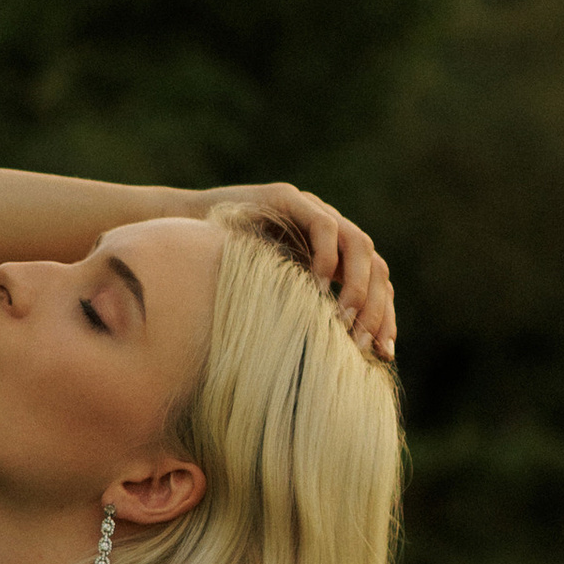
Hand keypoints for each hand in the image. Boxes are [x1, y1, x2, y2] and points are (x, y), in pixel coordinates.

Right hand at [204, 184, 396, 360]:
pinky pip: (323, 225)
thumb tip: (330, 366)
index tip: (384, 354)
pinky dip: (326, 256)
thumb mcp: (270, 300)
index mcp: (330, 255)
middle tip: (363, 344)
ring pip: (359, 243)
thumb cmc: (219, 275)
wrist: (178, 233)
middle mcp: (328, 230)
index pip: (375, 282)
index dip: (384, 316)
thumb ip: (300, 316)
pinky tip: (315, 285)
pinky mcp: (287, 197)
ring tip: (342, 319)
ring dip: (356, 285)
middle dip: (375, 308)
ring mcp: (310, 209)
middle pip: (376, 265)